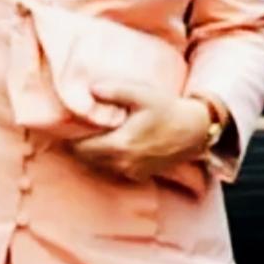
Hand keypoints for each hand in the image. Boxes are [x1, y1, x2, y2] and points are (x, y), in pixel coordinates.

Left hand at [69, 82, 210, 182]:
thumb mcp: (142, 94)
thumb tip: (91, 89)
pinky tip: (110, 144)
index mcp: (120, 144)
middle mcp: (122, 163)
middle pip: (86, 159)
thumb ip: (115, 91)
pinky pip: (113, 170)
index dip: (71, 137)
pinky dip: (107, 160)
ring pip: (99, 166)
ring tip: (92, 135)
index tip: (68, 125)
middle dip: (79, 145)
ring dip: (93, 154)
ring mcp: (131, 172)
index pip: (81, 148)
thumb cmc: (167, 110)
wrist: (195, 131)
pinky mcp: (139, 175)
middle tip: (77, 128)